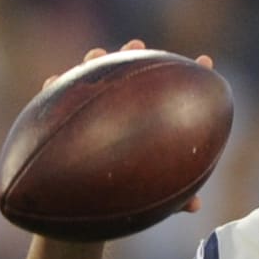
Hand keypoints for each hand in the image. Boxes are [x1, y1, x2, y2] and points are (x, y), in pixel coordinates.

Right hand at [42, 39, 214, 213]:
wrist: (85, 213)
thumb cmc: (126, 196)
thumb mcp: (152, 193)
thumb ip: (174, 196)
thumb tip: (196, 207)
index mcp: (142, 119)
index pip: (167, 91)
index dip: (186, 74)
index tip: (206, 61)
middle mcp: (116, 109)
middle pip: (125, 74)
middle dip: (130, 55)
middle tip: (138, 45)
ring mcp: (88, 111)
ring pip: (88, 79)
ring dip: (91, 63)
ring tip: (96, 55)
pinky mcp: (59, 120)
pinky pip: (52, 102)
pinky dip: (53, 88)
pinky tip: (52, 81)